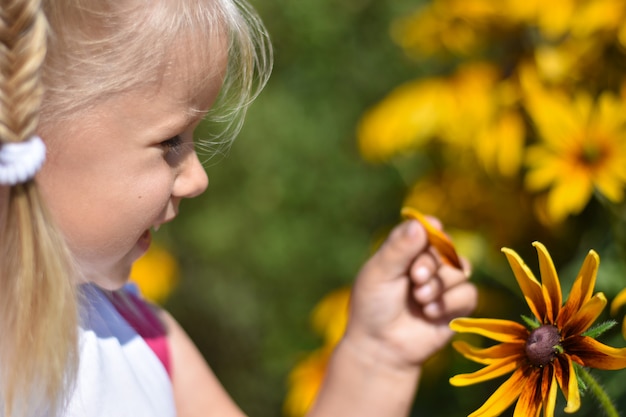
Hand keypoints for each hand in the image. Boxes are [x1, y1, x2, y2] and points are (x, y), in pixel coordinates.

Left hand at [344, 218, 476, 368]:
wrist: (381, 347)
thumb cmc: (372, 307)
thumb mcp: (379, 274)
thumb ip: (399, 248)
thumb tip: (422, 222)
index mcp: (407, 250)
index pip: (429, 229)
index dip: (433, 232)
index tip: (433, 231)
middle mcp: (428, 264)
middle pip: (447, 249)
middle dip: (432, 263)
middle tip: (415, 279)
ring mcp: (444, 285)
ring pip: (462, 270)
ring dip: (440, 285)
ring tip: (419, 300)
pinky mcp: (456, 307)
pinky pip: (469, 294)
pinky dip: (451, 302)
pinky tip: (430, 313)